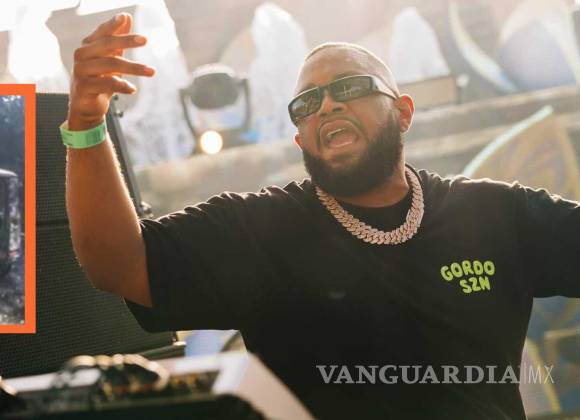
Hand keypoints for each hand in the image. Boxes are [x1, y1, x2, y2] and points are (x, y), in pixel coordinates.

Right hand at [68, 13, 154, 130]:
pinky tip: (133, 89)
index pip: (102, 33)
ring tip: (152, 71)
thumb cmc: (99, 79)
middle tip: (145, 40)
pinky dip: (122, 85)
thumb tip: (127, 16)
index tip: (125, 18)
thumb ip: (117, 40)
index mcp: (88, 46)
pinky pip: (106, 84)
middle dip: (127, 41)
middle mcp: (82, 56)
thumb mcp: (110, 58)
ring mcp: (81, 71)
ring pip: (110, 65)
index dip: (112, 25)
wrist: (86, 106)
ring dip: (134, 67)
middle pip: (107, 45)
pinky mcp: (84, 88)